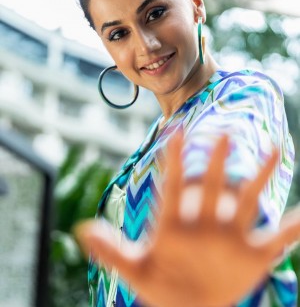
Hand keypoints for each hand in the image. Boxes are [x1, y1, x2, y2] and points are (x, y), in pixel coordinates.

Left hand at [74, 133, 299, 306]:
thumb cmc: (161, 285)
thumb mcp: (136, 269)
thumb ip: (111, 250)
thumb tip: (80, 229)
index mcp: (176, 223)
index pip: (174, 186)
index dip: (175, 161)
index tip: (176, 132)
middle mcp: (205, 223)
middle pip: (213, 187)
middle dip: (218, 162)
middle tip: (222, 132)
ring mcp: (230, 237)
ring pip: (247, 202)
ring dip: (259, 178)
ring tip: (273, 149)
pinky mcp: (252, 255)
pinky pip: (277, 239)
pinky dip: (293, 228)